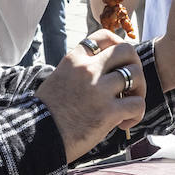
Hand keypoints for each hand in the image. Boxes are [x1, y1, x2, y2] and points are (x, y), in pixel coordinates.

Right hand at [35, 30, 145, 159]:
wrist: (36, 139)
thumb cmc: (46, 114)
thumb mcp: (59, 79)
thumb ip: (80, 71)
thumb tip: (104, 72)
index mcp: (74, 60)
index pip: (104, 36)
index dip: (118, 45)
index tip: (119, 62)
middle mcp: (87, 70)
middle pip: (127, 51)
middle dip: (135, 65)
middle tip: (131, 84)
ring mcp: (99, 90)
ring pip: (137, 75)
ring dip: (139, 91)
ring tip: (129, 105)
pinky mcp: (108, 112)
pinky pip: (137, 104)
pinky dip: (137, 114)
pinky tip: (124, 124)